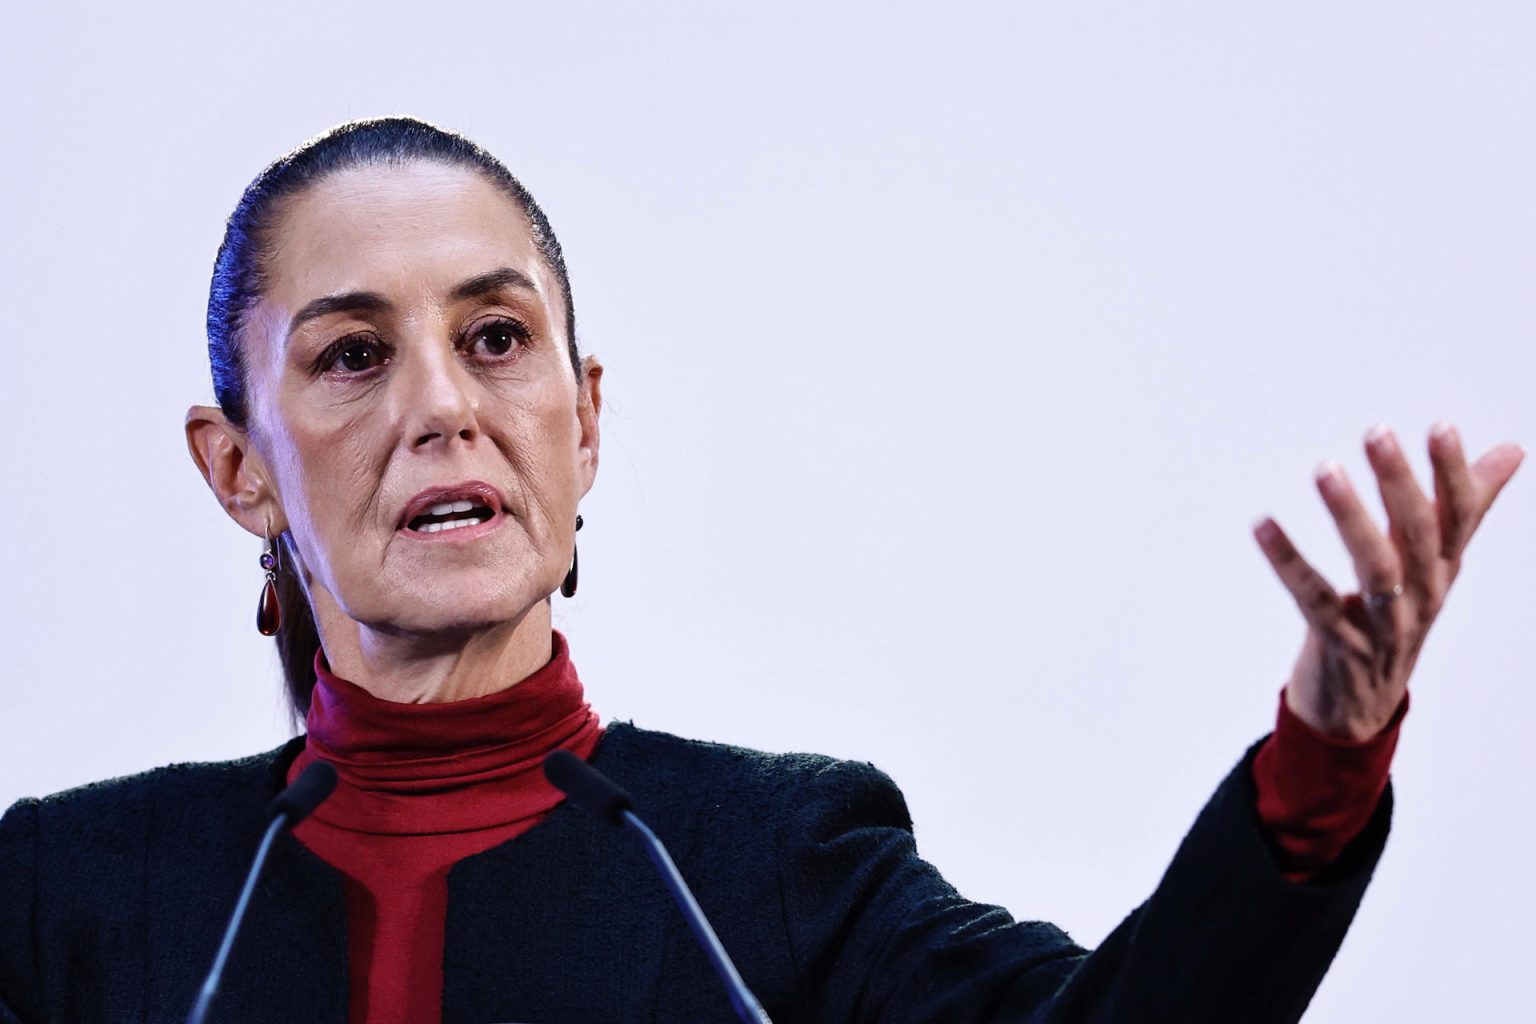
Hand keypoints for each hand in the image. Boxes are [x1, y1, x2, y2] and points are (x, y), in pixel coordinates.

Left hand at [1254, 423, 1524, 740]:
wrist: (1361, 709)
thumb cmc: (1396, 619)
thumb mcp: (1433, 564)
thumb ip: (1465, 506)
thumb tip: (1513, 449)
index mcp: (1442, 571)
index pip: (1459, 517)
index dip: (1453, 473)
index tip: (1441, 426)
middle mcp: (1421, 596)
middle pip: (1420, 537)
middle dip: (1401, 484)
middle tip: (1378, 434)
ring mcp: (1382, 625)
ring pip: (1375, 568)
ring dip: (1350, 516)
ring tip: (1325, 470)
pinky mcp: (1340, 646)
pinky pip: (1313, 599)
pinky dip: (1289, 562)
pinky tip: (1262, 526)